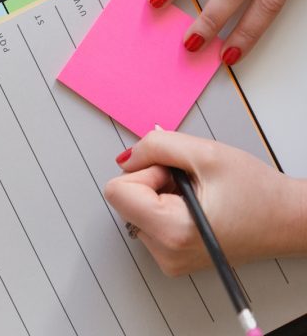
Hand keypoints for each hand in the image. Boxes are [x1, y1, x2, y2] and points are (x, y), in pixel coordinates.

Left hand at [104, 131, 306, 275]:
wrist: (289, 220)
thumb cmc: (257, 192)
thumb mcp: (205, 153)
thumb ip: (155, 146)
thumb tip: (126, 157)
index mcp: (172, 231)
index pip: (117, 192)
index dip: (144, 172)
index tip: (174, 173)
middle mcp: (165, 253)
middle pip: (124, 200)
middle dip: (153, 182)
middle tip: (191, 184)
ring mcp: (168, 259)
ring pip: (135, 208)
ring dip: (160, 194)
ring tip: (198, 196)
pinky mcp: (171, 258)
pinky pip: (148, 221)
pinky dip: (166, 207)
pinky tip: (196, 207)